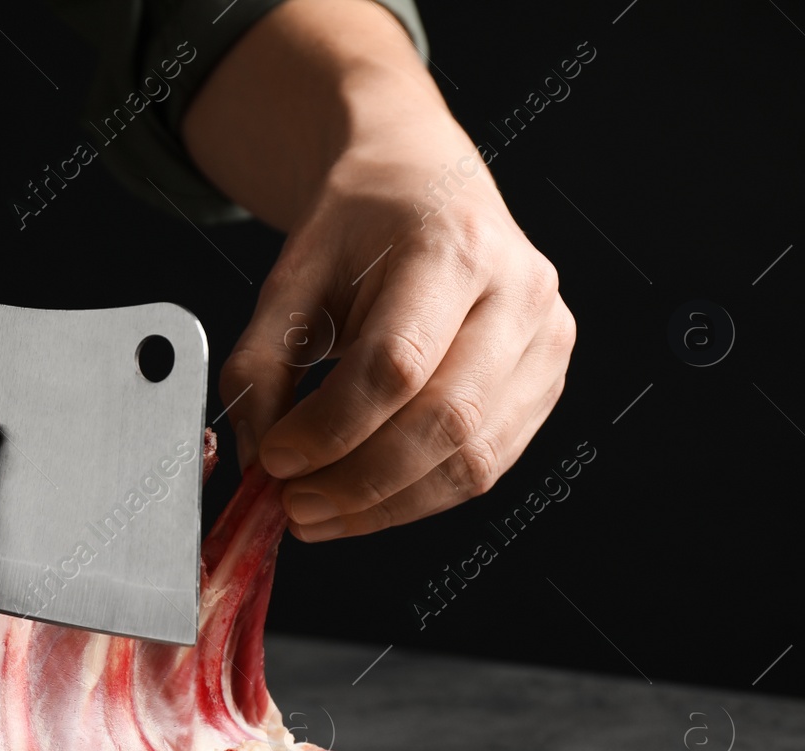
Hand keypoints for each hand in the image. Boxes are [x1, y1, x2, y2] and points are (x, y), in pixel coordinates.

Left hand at [184, 0, 574, 540]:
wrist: (423, 182)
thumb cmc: (359, 223)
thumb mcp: (290, 274)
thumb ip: (260, 364)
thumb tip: (257, 460)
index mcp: (451, 244)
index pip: (395, 364)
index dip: (330, 429)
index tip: (275, 461)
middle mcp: (518, 290)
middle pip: (445, 421)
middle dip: (359, 483)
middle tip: (292, 507)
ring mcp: (545, 339)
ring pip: (473, 459)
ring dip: (387, 505)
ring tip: (319, 513)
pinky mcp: (547, 380)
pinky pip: (487, 464)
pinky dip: (419, 498)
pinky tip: (364, 500)